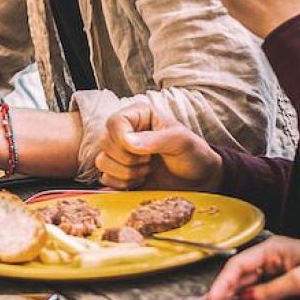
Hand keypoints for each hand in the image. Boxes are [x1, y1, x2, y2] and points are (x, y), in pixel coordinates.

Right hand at [94, 97, 223, 190]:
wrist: (197, 179)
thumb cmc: (192, 153)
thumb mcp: (181, 141)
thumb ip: (156, 140)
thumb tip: (129, 143)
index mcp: (139, 116)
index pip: (115, 122)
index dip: (122, 139)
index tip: (142, 151)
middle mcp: (126, 132)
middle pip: (105, 143)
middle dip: (128, 159)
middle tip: (150, 161)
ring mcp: (121, 153)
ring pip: (102, 162)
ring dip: (125, 172)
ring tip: (147, 170)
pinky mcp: (119, 173)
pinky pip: (105, 178)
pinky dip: (122, 184)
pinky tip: (140, 180)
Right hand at [206, 234, 299, 299]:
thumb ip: (271, 291)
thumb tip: (245, 299)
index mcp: (274, 248)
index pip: (238, 265)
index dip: (222, 283)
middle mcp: (274, 258)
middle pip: (241, 275)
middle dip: (224, 292)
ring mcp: (282, 272)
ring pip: (250, 286)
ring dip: (236, 299)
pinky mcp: (290, 285)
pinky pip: (265, 294)